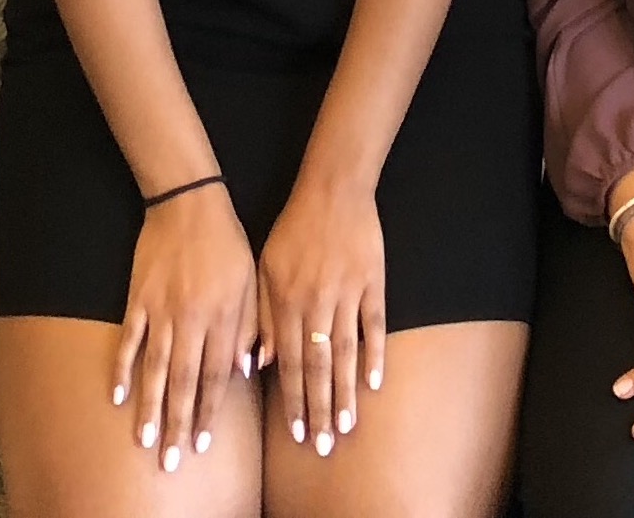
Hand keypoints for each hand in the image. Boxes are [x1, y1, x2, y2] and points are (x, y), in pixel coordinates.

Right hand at [112, 182, 256, 476]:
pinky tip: (118, 397)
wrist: (190, 202)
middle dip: (177, 424)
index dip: (208, 411)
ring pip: (154, 369)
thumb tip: (246, 370)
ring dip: (150, 408)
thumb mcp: (252, 279)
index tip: (201, 442)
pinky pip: (129, 341)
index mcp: (225, 315)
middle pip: (183, 381)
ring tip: (144, 441)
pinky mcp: (138, 299)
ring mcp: (162, 310)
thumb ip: (251, 325)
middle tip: (170, 460)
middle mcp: (193, 319)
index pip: (217, 375)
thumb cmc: (227, 242)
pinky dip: (122, 369)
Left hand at [256, 166, 387, 457]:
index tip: (297, 434)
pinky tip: (375, 381)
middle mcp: (316, 303)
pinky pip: (374, 324)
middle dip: (320, 408)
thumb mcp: (264, 268)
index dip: (294, 400)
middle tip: (323, 444)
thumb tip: (258, 364)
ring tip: (348, 425)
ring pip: (345, 352)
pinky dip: (375, 353)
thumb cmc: (294, 229)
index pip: (289, 363)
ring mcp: (347, 293)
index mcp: (286, 302)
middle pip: (318, 366)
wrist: (332, 188)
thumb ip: (261, 316)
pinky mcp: (373, 281)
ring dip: (346, 391)